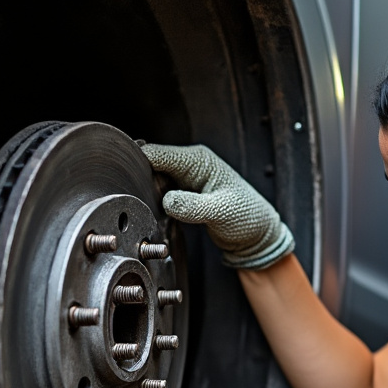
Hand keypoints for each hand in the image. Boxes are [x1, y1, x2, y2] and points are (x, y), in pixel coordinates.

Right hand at [141, 143, 293, 269]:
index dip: (139, 165)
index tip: (132, 183)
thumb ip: (192, 206)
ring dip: (150, 193)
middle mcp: (189, 164)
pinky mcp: (183, 192)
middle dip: (144, 182)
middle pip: (149, 165)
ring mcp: (185, 178)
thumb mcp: (220, 212)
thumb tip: (168, 201)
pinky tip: (166, 213)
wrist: (256, 234)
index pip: (156, 154)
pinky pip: (160, 192)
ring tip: (164, 210)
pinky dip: (157, 202)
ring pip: (152, 179)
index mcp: (197, 160)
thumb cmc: (247, 217)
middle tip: (152, 203)